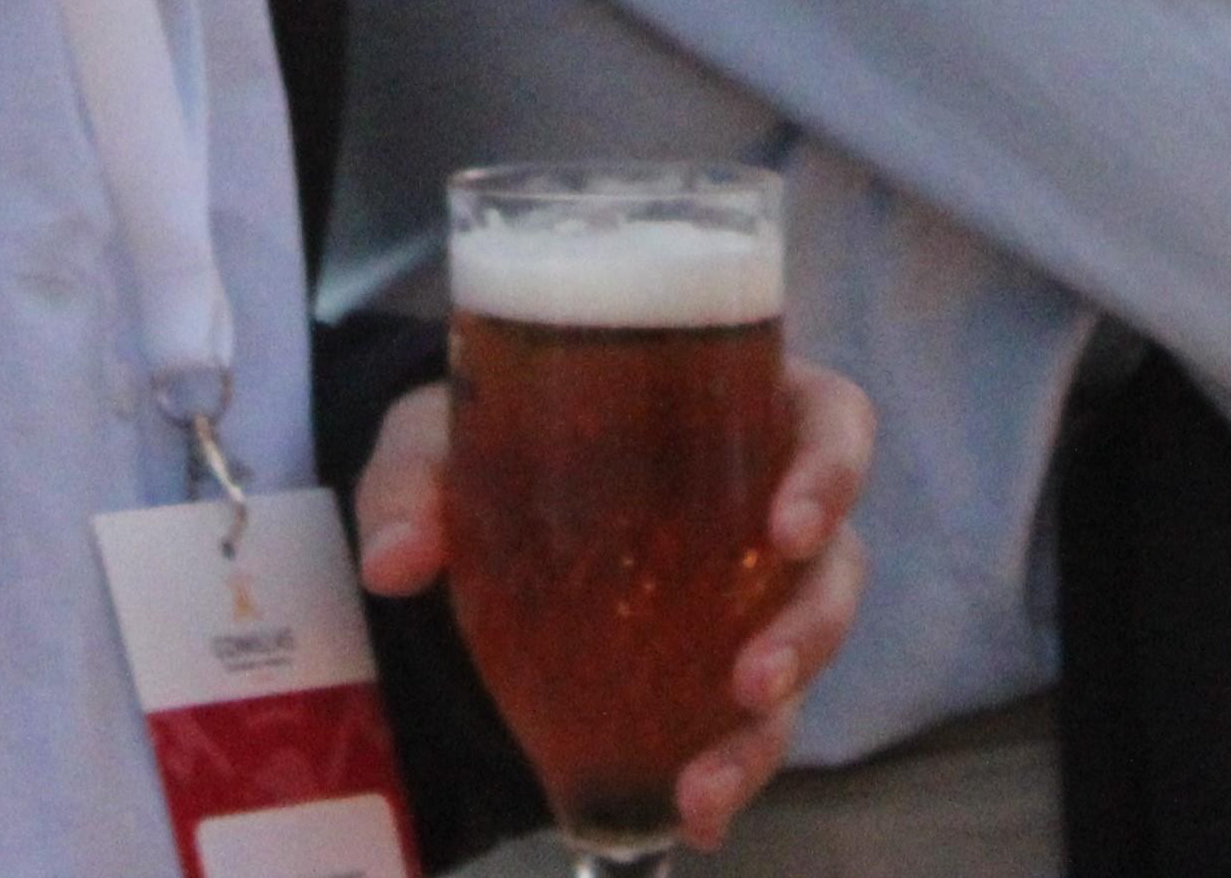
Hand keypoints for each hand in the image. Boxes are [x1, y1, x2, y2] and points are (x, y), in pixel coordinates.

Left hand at [352, 359, 881, 851]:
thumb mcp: (440, 435)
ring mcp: (749, 596)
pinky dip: (728, 775)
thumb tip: (393, 561)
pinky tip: (693, 819)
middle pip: (836, 562)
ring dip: (767, 728)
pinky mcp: (718, 672)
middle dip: (809, 629)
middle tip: (751, 677)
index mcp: (730, 411)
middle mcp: (761, 503)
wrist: (466, 515)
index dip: (834, 470)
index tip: (789, 524)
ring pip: (802, 660)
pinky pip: (748, 726)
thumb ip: (414, 481)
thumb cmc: (486, 440)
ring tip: (705, 784)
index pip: (831, 422)